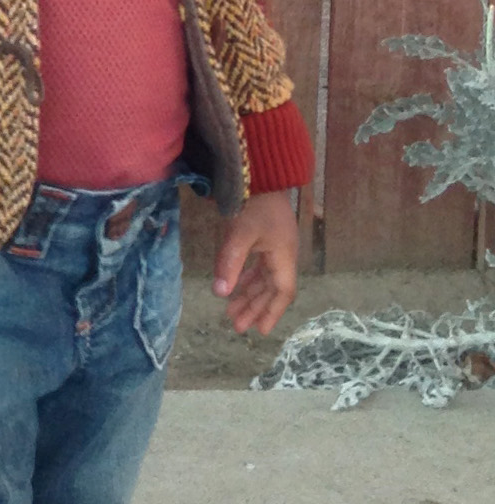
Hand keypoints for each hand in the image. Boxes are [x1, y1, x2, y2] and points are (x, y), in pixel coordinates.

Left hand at [212, 189, 299, 336]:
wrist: (259, 173)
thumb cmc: (253, 203)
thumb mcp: (240, 234)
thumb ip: (230, 264)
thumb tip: (220, 293)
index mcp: (283, 256)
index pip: (282, 292)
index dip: (272, 312)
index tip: (260, 330)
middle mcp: (283, 254)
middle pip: (272, 289)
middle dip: (255, 308)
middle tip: (237, 327)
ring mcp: (275, 246)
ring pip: (264, 278)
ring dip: (249, 295)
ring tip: (231, 312)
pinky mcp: (265, 238)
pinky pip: (259, 266)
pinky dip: (247, 279)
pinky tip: (235, 287)